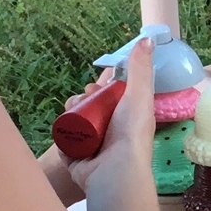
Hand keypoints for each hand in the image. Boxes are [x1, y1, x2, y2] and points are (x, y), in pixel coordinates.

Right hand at [62, 40, 154, 191]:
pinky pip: (66, 143)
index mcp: (130, 119)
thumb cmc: (129, 132)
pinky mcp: (78, 161)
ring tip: (70, 112)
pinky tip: (63, 130)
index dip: (100, 89)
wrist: (113, 171)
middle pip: (90, 109)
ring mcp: (96, 148)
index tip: (94, 87)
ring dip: (69, 115)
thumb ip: (141, 68)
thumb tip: (148, 39)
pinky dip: (63, 136)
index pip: (111, 99)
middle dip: (81, 100)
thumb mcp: (138, 95)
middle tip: (80, 99)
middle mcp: (114, 134)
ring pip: (76, 124)